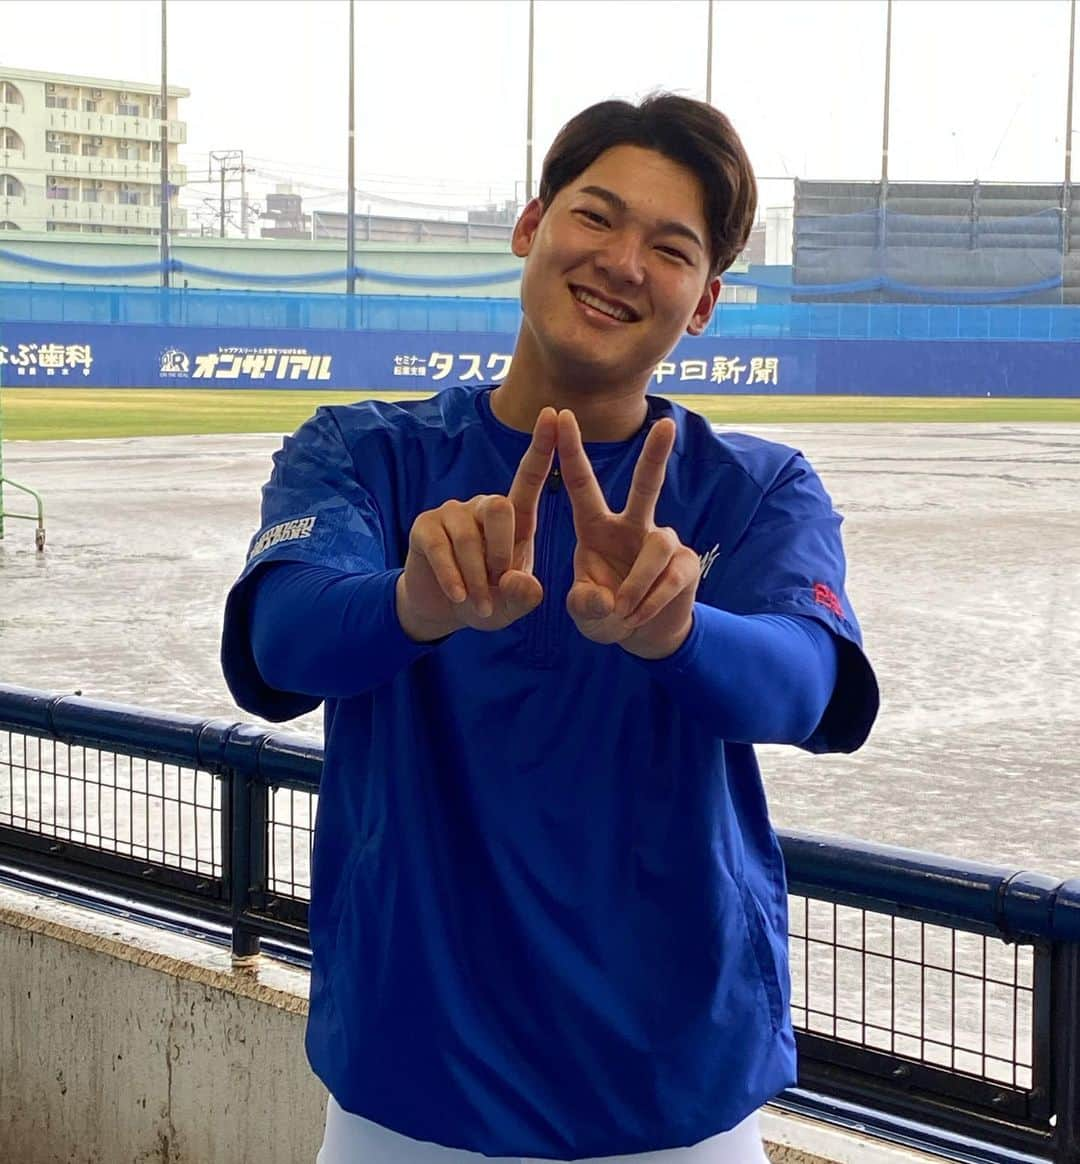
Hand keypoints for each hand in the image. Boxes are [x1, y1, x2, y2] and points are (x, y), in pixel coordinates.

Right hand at [396, 407, 557, 640]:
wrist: (444, 611)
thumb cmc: (489, 601)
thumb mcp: (513, 604)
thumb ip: (523, 596)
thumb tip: (519, 580)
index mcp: (515, 518)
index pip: (530, 477)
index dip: (542, 446)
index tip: (555, 413)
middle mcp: (483, 506)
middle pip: (499, 507)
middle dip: (501, 552)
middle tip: (499, 586)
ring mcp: (452, 513)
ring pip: (469, 537)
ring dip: (476, 577)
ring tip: (479, 604)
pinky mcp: (425, 527)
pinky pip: (441, 550)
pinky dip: (453, 578)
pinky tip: (458, 597)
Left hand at [558, 410, 700, 659]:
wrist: (643, 635)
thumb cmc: (605, 613)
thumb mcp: (586, 613)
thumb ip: (585, 606)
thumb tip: (604, 599)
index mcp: (596, 529)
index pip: (582, 486)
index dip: (572, 452)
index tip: (561, 415)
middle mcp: (631, 527)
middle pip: (646, 486)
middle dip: (656, 456)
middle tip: (666, 425)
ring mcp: (662, 542)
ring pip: (657, 546)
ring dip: (637, 583)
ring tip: (623, 612)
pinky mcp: (686, 563)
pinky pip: (670, 575)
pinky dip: (651, 600)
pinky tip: (638, 616)